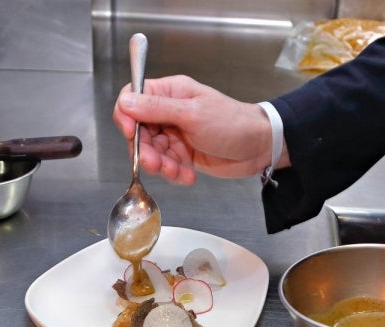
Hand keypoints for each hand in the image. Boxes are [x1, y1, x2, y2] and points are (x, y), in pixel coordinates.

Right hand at [113, 75, 287, 183]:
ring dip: (160, 165)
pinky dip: (174, 173)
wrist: (259, 147)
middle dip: (145, 149)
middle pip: (139, 130)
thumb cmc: (232, 123)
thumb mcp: (193, 114)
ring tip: (177, 172)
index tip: (130, 133)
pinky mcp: (184, 154)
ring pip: (152, 151)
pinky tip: (188, 176)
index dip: (126, 116)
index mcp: (170, 92)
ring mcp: (176, 134)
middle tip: (156, 164)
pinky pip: (167, 164)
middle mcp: (169, 112)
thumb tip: (125, 102)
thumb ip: (157, 109)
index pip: (132, 98)